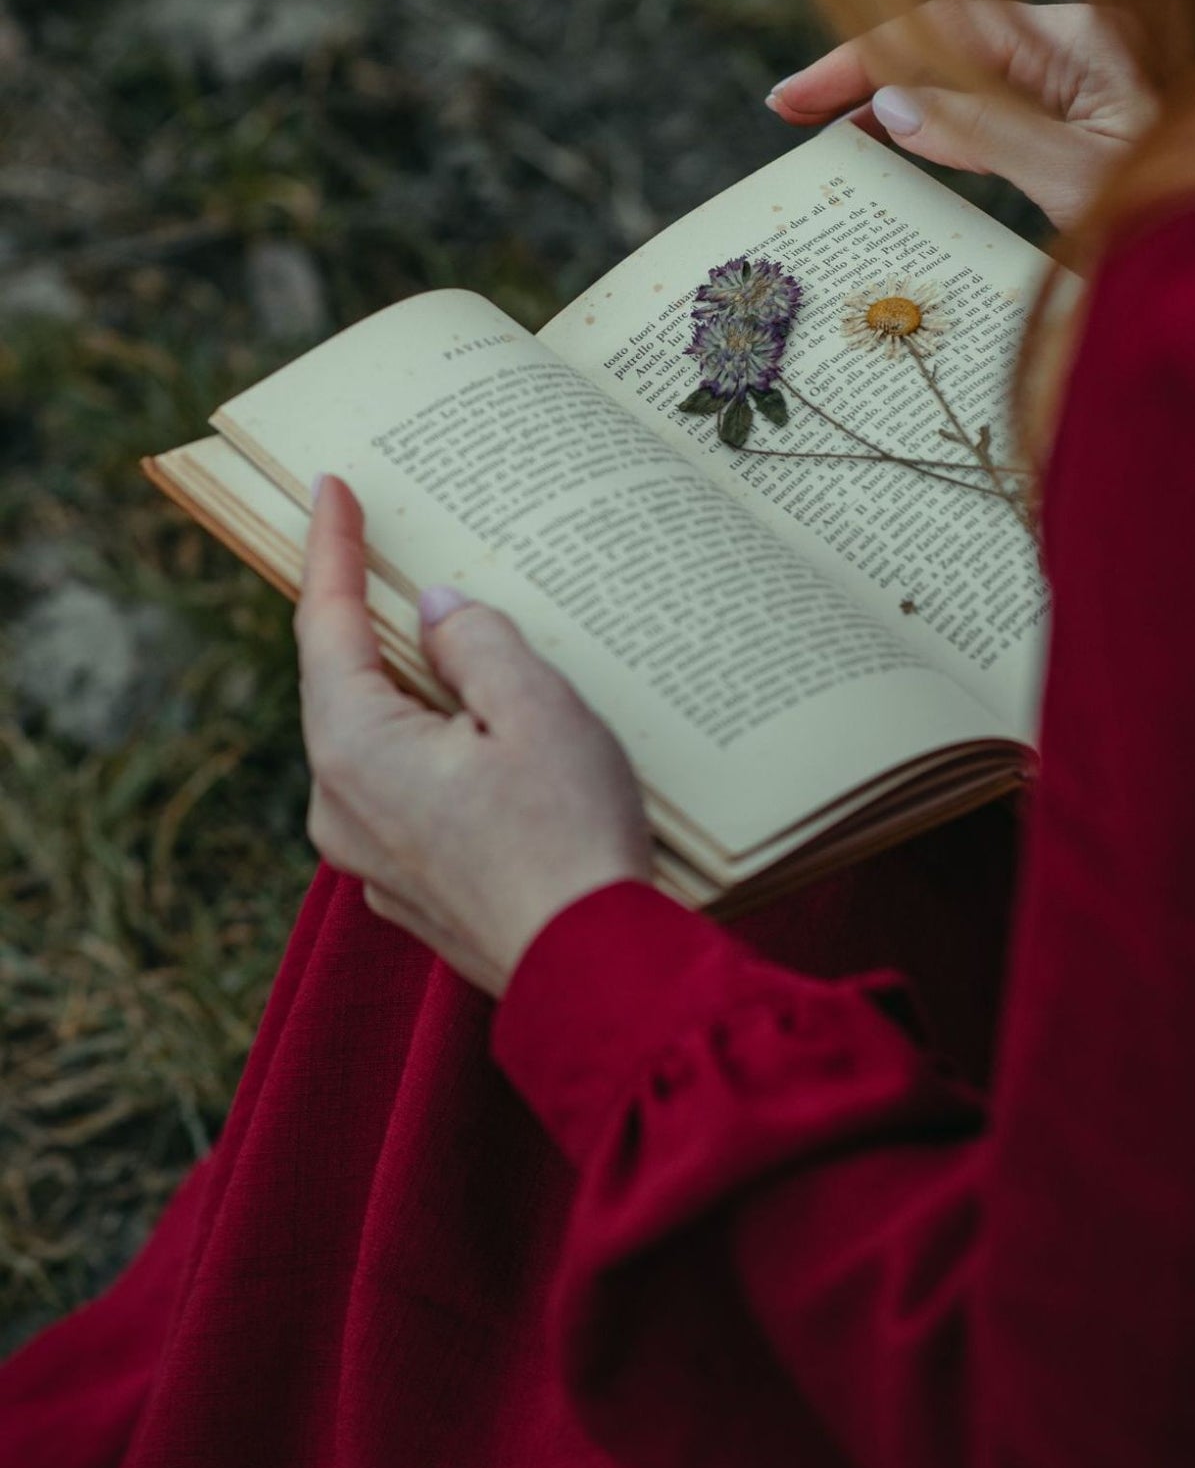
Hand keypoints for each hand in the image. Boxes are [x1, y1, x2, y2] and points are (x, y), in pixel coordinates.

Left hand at [295, 476, 652, 995]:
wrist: (595, 978)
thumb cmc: (572, 837)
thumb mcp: (535, 709)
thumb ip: (476, 642)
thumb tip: (436, 611)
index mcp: (355, 748)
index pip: (326, 625)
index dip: (330, 551)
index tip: (328, 489)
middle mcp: (340, 807)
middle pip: (349, 685)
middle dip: (376, 621)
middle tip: (394, 551)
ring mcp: (370, 858)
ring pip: (381, 744)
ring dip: (416, 691)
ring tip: (462, 643)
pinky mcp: (410, 891)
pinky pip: (409, 794)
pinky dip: (438, 751)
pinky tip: (489, 740)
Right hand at [768, 0, 1158, 229]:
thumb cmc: (1187, 213)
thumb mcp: (1077, 178)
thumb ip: (984, 137)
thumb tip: (892, 108)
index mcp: (1082, 38)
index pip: (944, 29)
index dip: (861, 58)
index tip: (795, 98)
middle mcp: (1081, 50)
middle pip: (947, 46)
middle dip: (868, 74)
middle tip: (790, 113)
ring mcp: (1083, 89)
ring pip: (966, 82)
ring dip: (898, 104)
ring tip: (831, 137)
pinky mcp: (1082, 129)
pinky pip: (993, 118)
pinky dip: (940, 132)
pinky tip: (901, 151)